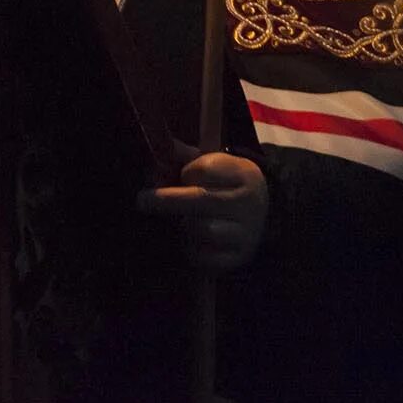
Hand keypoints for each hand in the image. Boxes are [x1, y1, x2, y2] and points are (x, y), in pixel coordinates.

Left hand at [138, 150, 268, 272]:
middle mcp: (248, 202)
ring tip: (182, 221)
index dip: (186, 173)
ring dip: (184, 225)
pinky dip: (192, 250)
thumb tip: (159, 145)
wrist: (260, 217)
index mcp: (243, 173)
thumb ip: (186, 156)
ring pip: (202, 229)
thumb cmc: (226, 187)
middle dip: (168, 200)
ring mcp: (246, 232)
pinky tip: (192, 241)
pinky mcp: (238, 258)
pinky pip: (204, 256)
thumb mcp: (215, 165)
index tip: (182, 176)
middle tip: (142, 200)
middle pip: (201, 199)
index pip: (205, 169)